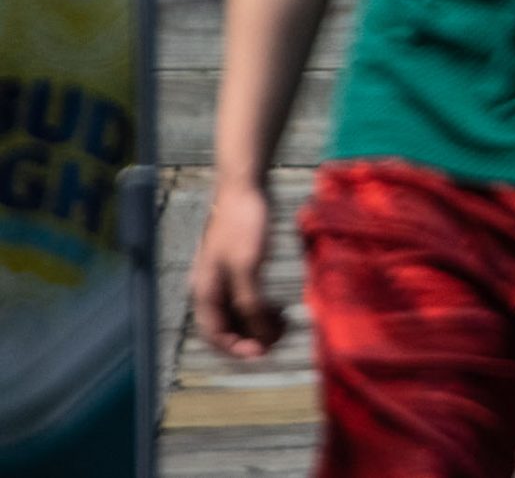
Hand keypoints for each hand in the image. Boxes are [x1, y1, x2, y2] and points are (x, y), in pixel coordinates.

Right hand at [191, 182, 286, 358]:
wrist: (243, 187)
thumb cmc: (242, 225)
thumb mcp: (247, 267)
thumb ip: (250, 303)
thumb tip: (260, 336)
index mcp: (204, 292)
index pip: (214, 334)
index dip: (237, 348)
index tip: (263, 353)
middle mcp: (209, 288)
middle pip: (226, 326)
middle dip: (251, 336)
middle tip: (279, 338)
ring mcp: (222, 277)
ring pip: (238, 313)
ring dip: (258, 323)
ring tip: (284, 323)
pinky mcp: (236, 266)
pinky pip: (245, 297)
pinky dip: (261, 307)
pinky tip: (280, 308)